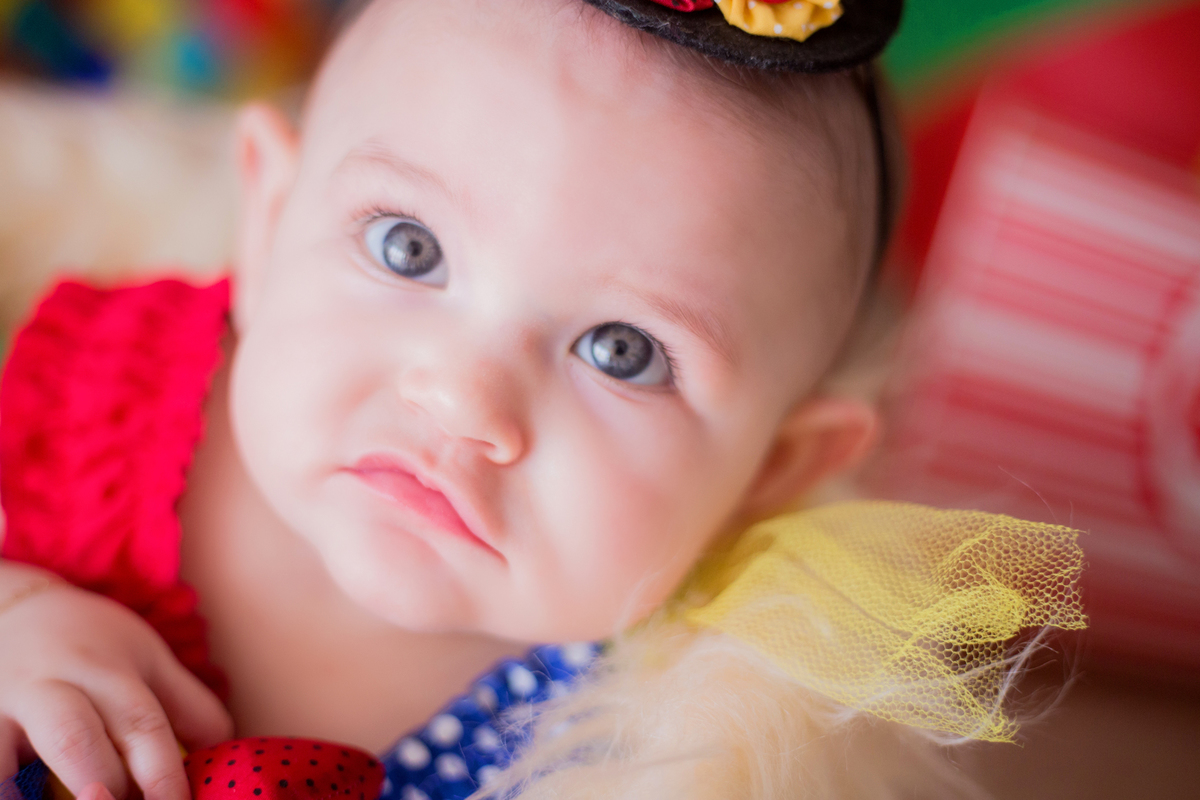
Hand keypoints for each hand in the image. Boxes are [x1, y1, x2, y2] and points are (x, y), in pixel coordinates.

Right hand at [0, 562, 232, 799]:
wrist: (11, 609)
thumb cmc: (91, 645)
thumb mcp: (146, 660)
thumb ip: (188, 704)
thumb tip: (225, 749)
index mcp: (111, 674)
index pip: (142, 727)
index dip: (164, 776)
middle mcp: (55, 689)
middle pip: (77, 738)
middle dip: (102, 785)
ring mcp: (4, 706)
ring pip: (8, 754)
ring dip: (33, 792)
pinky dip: (0, 784)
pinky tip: (15, 798)